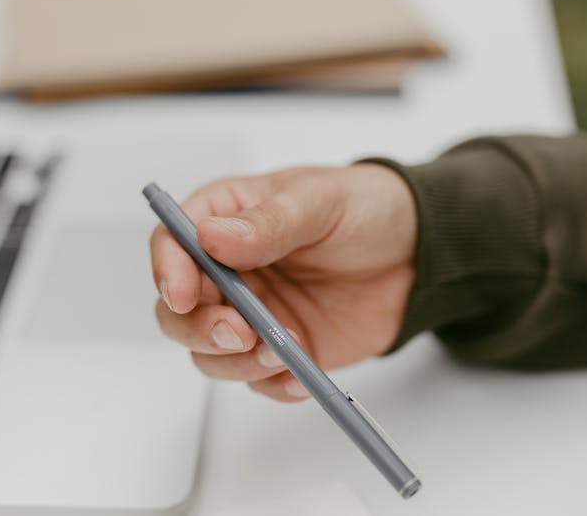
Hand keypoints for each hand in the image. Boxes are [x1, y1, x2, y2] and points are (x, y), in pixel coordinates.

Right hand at [149, 164, 416, 401]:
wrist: (417, 253)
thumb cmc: (366, 209)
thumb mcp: (320, 201)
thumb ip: (269, 223)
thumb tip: (211, 237)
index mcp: (227, 219)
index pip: (173, 242)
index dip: (168, 269)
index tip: (183, 293)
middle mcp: (229, 269)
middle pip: (179, 309)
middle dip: (199, 328)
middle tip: (239, 332)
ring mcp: (253, 311)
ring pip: (210, 352)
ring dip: (235, 360)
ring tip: (280, 352)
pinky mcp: (280, 347)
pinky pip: (257, 379)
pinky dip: (271, 384)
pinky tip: (298, 375)